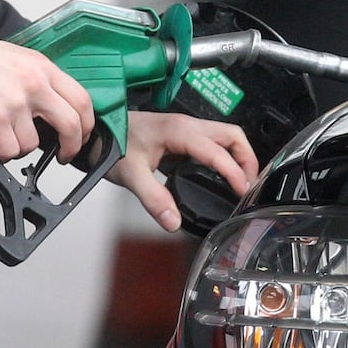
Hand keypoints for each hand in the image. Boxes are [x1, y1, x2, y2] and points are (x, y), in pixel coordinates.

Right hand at [0, 33, 94, 162]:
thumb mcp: (23, 60)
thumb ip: (42, 81)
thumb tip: (56, 109)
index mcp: (44, 70)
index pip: (82, 100)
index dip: (87, 125)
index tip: (81, 135)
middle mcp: (35, 86)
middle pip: (71, 125)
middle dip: (71, 146)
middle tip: (64, 154)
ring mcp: (16, 104)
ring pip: (34, 144)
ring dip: (22, 147)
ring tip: (9, 136)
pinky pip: (10, 150)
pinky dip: (3, 151)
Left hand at [107, 111, 258, 232]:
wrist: (98, 132)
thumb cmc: (112, 144)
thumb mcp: (132, 175)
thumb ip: (154, 200)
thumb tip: (173, 222)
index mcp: (179, 131)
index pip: (217, 152)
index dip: (234, 172)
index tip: (243, 192)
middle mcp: (187, 125)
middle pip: (232, 136)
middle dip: (247, 160)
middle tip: (249, 186)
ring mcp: (185, 128)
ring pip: (225, 136)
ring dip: (238, 156)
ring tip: (241, 181)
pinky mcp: (181, 134)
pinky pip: (213, 141)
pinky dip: (225, 156)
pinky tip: (220, 174)